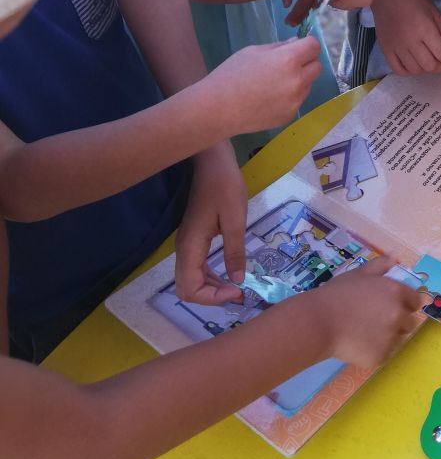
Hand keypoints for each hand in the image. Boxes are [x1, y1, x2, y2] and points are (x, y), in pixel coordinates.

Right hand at [175, 144, 246, 303]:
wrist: (212, 161)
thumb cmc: (224, 186)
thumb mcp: (235, 220)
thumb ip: (235, 252)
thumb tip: (237, 281)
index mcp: (190, 247)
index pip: (190, 288)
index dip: (212, 297)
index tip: (237, 290)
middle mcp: (183, 249)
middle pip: (187, 288)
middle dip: (211, 296)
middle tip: (239, 293)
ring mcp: (186, 243)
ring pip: (191, 279)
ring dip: (211, 288)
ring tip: (237, 287)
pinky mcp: (193, 238)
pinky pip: (197, 266)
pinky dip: (210, 276)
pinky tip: (228, 273)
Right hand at [202, 39, 322, 133]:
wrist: (218, 108)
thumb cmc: (231, 74)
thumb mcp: (253, 51)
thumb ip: (279, 47)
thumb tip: (296, 44)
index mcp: (288, 60)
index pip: (314, 46)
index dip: (307, 44)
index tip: (299, 46)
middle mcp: (298, 81)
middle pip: (317, 66)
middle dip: (307, 62)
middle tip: (288, 64)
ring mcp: (296, 101)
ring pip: (308, 84)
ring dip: (299, 80)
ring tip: (274, 83)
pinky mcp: (290, 115)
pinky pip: (298, 100)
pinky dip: (290, 96)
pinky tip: (269, 98)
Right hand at [310, 256, 425, 369]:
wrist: (319, 322)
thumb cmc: (337, 294)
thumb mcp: (359, 273)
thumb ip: (381, 265)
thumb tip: (395, 257)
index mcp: (396, 292)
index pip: (415, 301)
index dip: (405, 303)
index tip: (391, 305)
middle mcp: (398, 315)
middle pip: (410, 322)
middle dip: (398, 321)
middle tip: (376, 320)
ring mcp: (391, 338)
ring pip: (399, 339)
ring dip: (389, 337)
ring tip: (366, 332)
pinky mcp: (382, 356)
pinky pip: (386, 354)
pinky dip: (376, 350)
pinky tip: (360, 343)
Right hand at [371, 0, 440, 74]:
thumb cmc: (412, 0)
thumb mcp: (435, 12)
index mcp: (425, 29)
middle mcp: (410, 41)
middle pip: (430, 66)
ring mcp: (396, 48)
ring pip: (416, 70)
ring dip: (427, 70)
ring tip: (431, 62)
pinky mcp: (385, 50)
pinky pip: (399, 70)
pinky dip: (410, 72)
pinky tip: (415, 65)